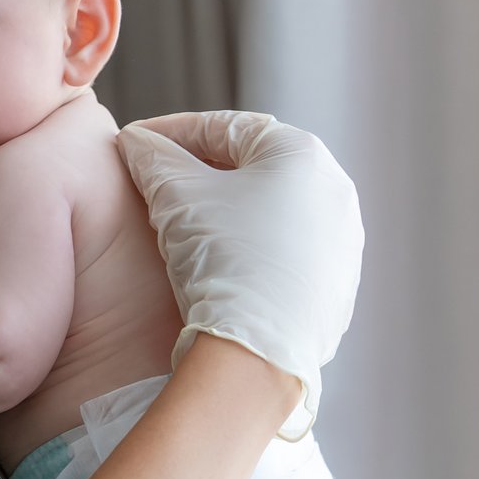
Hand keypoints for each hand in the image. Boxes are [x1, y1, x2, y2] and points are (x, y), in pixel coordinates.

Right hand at [117, 110, 363, 438]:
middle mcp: (335, 190)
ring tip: (183, 225)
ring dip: (227, 209)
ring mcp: (343, 241)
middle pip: (253, 166)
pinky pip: (287, 251)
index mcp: (302, 154)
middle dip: (200, 170)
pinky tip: (219, 265)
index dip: (171, 132)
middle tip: (156, 182)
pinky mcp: (339, 285)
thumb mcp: (174, 195)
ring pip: (272, 210)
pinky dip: (251, 247)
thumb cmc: (222, 258)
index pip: (225, 127)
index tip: (135, 144)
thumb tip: (136, 143)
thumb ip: (152, 157)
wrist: (259, 350)